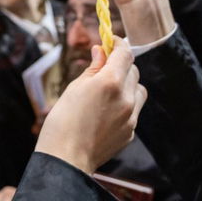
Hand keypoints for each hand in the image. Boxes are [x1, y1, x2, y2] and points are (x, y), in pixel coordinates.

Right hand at [36, 43, 143, 172]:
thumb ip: (93, 68)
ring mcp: (131, 116)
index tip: (111, 42)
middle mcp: (126, 97)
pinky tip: (105, 114)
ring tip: (108, 93)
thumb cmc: (63, 121)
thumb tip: (101, 52)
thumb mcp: (74, 88)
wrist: (66, 158)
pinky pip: (133, 111)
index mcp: (111, 82)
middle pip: (133, 70)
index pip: (125, 53)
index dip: (118, 44)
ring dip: (127, 85)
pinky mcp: (131, 132)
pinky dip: (124, 106)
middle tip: (104, 67)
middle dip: (121, 66)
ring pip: (138, 90)